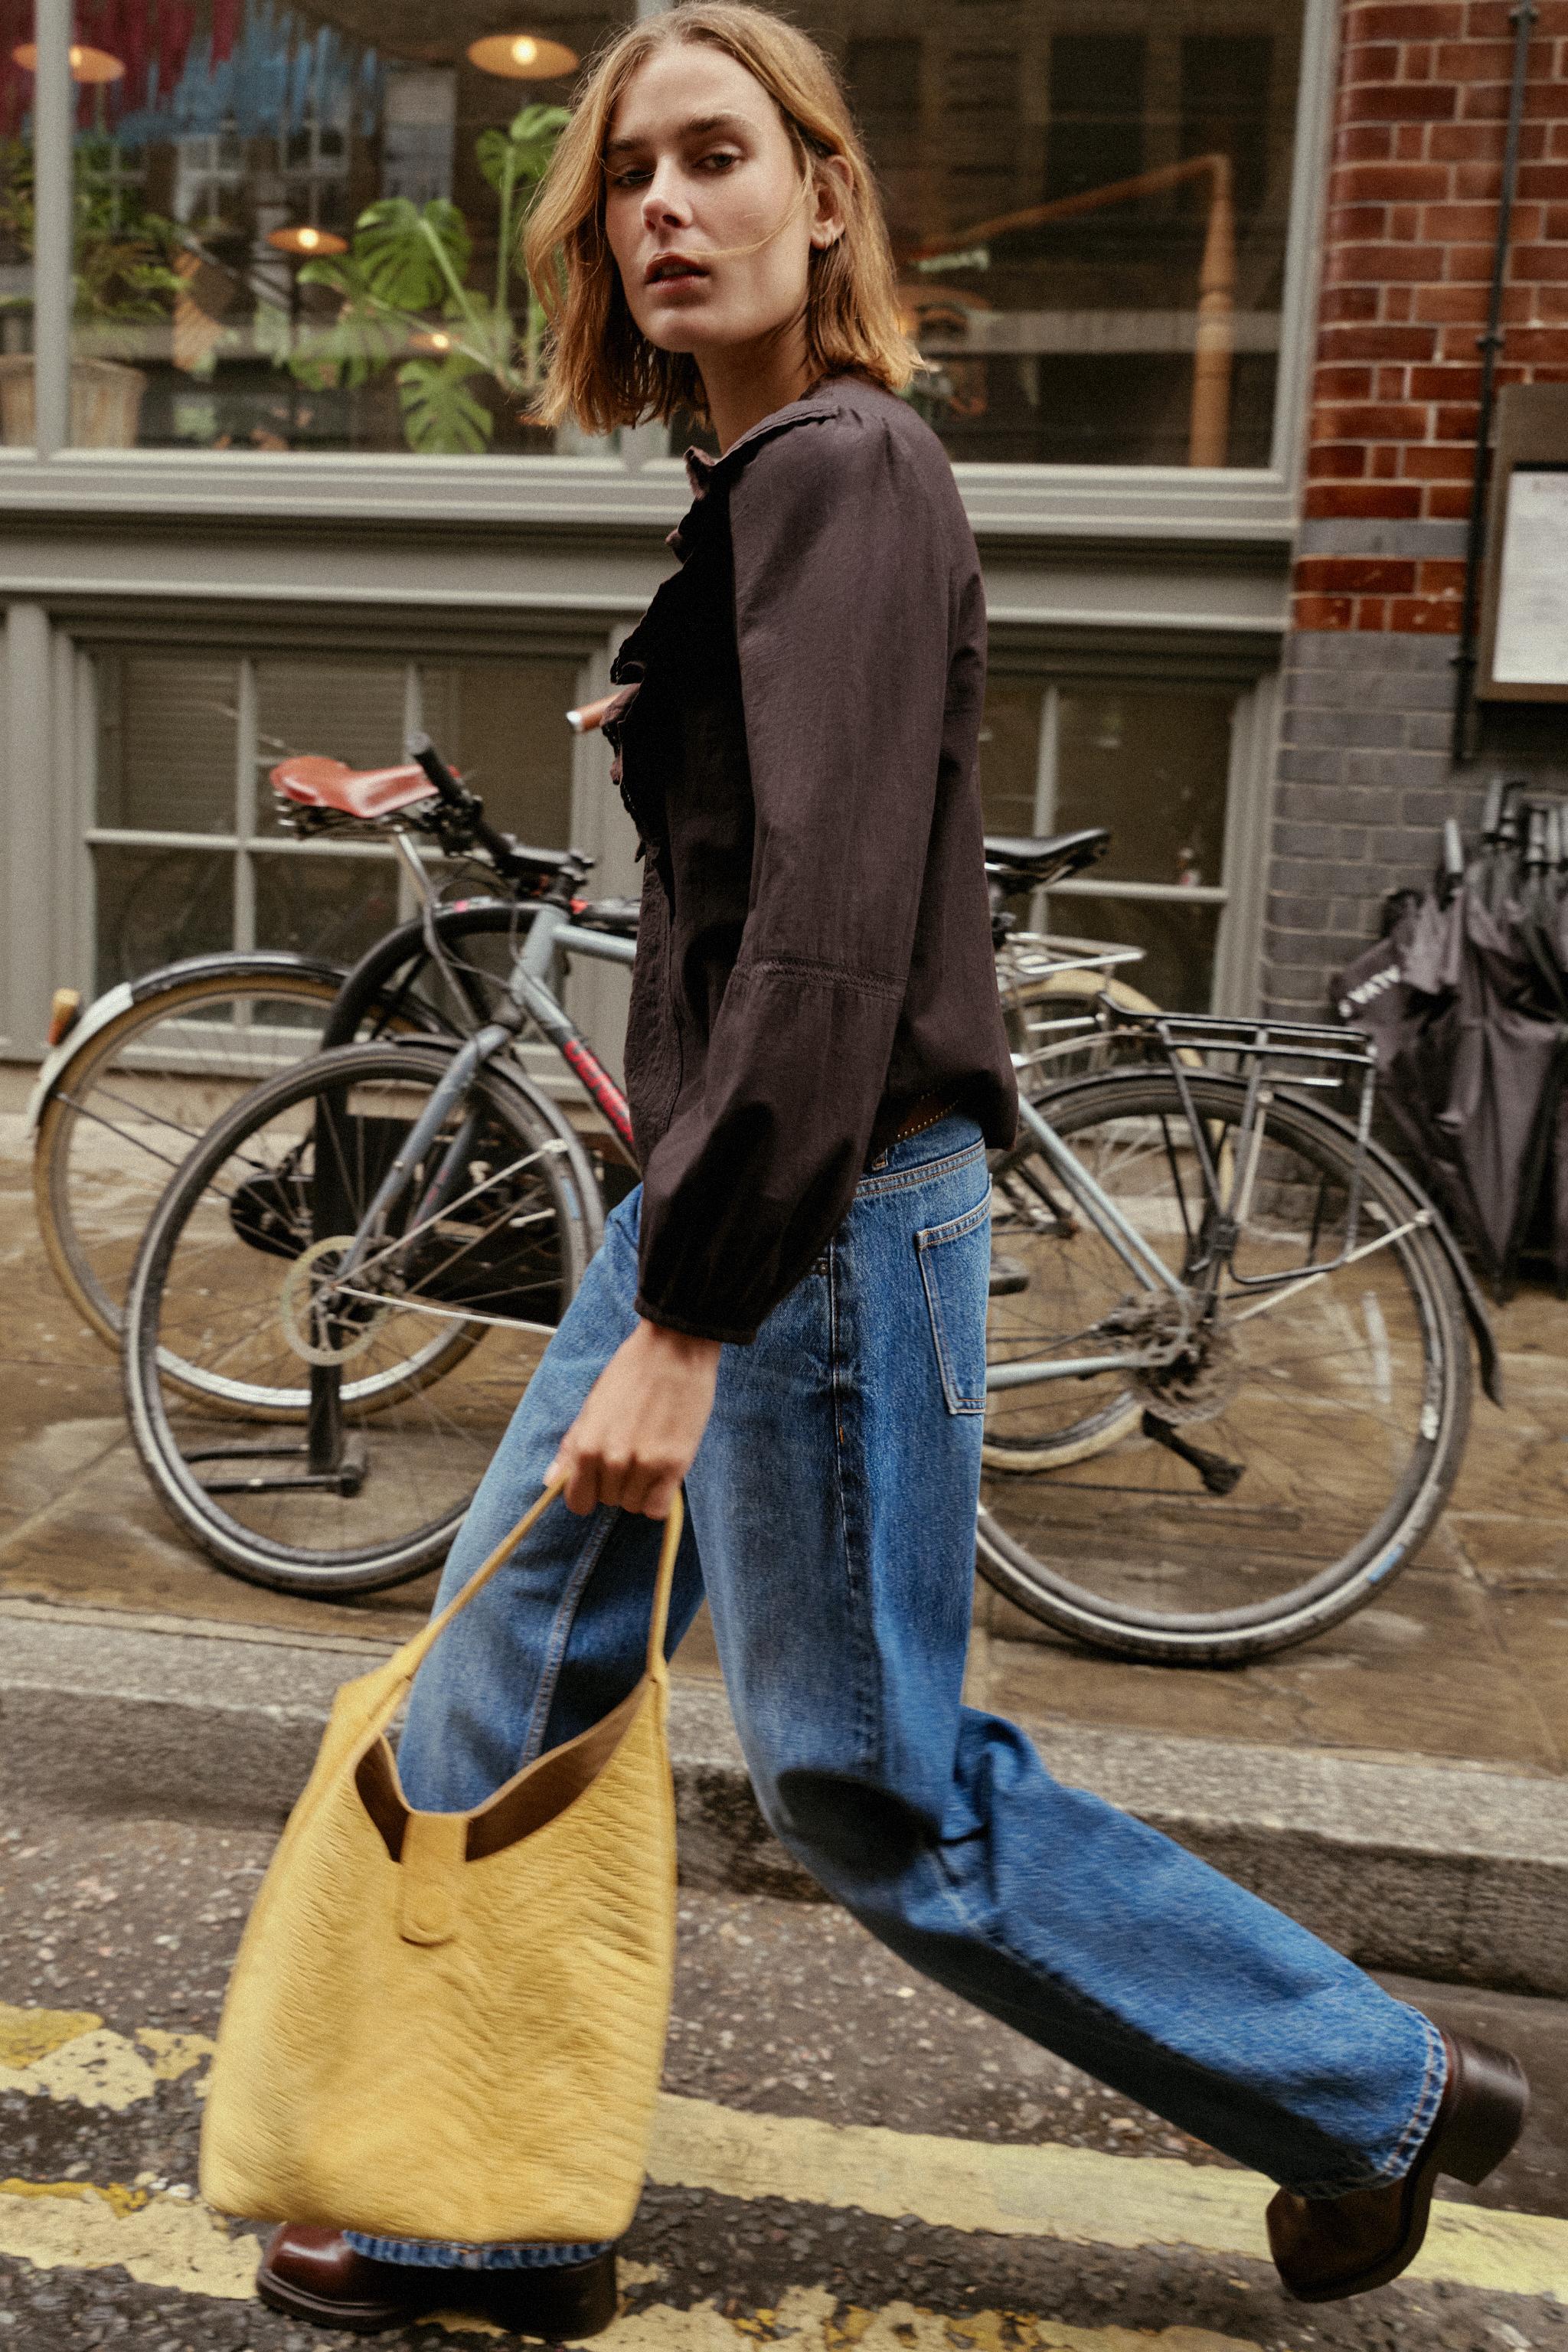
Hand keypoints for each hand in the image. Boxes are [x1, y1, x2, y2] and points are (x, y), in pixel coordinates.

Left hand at [547, 1318, 721, 1519]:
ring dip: (641, 1488)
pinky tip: (663, 1473)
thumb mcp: (591, 1407)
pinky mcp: (675, 1465)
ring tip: (650, 1454)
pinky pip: (658, 1509)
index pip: (578, 1502)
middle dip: (617, 1483)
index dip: (588, 1491)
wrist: (673, 1349)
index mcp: (586, 1447)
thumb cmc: (630, 1373)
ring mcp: (644, 1465)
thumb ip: (571, 1447)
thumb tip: (550, 1480)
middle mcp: (612, 1461)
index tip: (600, 1479)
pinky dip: (659, 1497)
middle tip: (631, 1450)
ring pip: (634, 1506)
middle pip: (609, 1501)